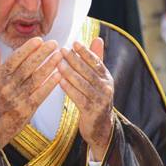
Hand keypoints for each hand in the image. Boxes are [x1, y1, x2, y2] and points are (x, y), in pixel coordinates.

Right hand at [0, 38, 62, 148]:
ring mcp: (17, 99)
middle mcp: (7, 86)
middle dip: (42, 54)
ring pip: (36, 79)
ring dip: (49, 66)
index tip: (39, 40)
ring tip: (60, 56)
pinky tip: (59, 75)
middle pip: (28, 67)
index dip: (27, 49)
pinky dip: (50, 85)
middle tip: (54, 44)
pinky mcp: (26, 110)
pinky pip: (40, 95)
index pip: (14, 59)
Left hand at [58, 38, 113, 160]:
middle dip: (74, 59)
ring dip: (69, 72)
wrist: (100, 127)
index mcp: (107, 78)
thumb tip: (98, 38)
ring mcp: (100, 100)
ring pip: (83, 83)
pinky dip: (68, 88)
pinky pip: (78, 97)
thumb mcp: (99, 79)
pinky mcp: (92, 111)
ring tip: (57, 63)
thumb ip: (97, 60)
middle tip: (61, 50)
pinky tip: (59, 80)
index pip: (97, 61)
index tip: (74, 43)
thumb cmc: (95, 98)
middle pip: (88, 71)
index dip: (86, 52)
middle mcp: (106, 87)